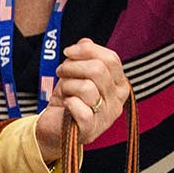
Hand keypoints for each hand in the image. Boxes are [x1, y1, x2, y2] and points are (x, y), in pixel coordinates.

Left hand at [32, 39, 130, 160]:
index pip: (111, 59)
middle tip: (61, 72)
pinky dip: (68, 102)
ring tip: (63, 92)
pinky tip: (65, 105)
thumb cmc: (69, 98)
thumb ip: (85, 56)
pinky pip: (80, 108)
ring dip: (67, 85)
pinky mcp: (91, 130)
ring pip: (86, 87)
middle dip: (72, 66)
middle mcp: (118, 101)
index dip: (87, 50)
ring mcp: (106, 117)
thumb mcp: (77, 72)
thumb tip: (85, 42)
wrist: (54, 126)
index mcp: (120, 85)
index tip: (69, 52)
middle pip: (98, 70)